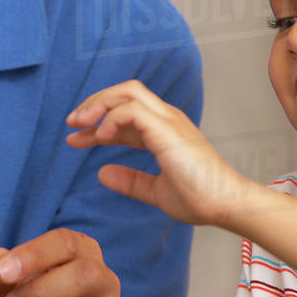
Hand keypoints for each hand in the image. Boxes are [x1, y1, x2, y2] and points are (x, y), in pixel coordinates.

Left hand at [65, 79, 253, 226]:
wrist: (225, 204)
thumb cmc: (200, 198)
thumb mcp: (156, 191)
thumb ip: (131, 181)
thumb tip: (101, 173)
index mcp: (164, 130)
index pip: (124, 115)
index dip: (96, 123)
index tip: (74, 139)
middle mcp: (166, 119)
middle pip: (125, 92)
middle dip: (94, 103)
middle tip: (71, 124)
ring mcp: (169, 121)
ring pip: (128, 92)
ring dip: (99, 104)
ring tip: (79, 125)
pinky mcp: (167, 129)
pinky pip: (132, 110)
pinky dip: (112, 119)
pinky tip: (100, 138)